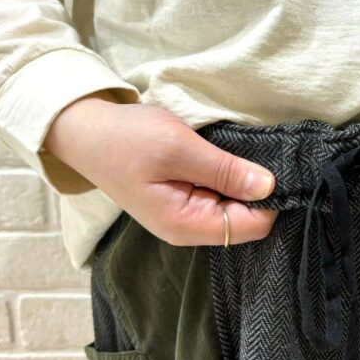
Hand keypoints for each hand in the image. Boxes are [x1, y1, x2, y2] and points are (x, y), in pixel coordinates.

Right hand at [43, 90, 278, 245]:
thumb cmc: (128, 138)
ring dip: (241, 180)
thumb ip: (225, 170)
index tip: (273, 166)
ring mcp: (185, 215)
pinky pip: (220, 194)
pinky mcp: (184, 199)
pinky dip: (228, 176)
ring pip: (235, 206)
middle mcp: (188, 229)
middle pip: (246, 219)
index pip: (252, 226)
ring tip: (237, 149)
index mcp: (186, 225)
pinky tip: (222, 155)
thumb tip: (269, 186)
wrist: (85, 130)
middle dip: (256, 189)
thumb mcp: (179, 148)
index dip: (269, 199)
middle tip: (256, 150)